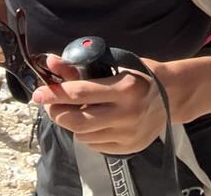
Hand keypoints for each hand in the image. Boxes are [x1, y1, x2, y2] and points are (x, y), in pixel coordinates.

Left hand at [33, 55, 166, 155]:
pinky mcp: (128, 148)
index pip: (79, 93)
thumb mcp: (115, 63)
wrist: (174, 95)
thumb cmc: (142, 73)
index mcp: (124, 88)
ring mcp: (127, 134)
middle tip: (50, 103)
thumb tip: (51, 62)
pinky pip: (94, 145)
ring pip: (82, 135)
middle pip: (76, 120)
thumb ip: (82, 66)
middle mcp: (126, 114)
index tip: (37, 93)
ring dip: (71, 122)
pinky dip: (87, 133)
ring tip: (73, 110)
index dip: (54, 93)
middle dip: (56, 111)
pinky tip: (92, 121)